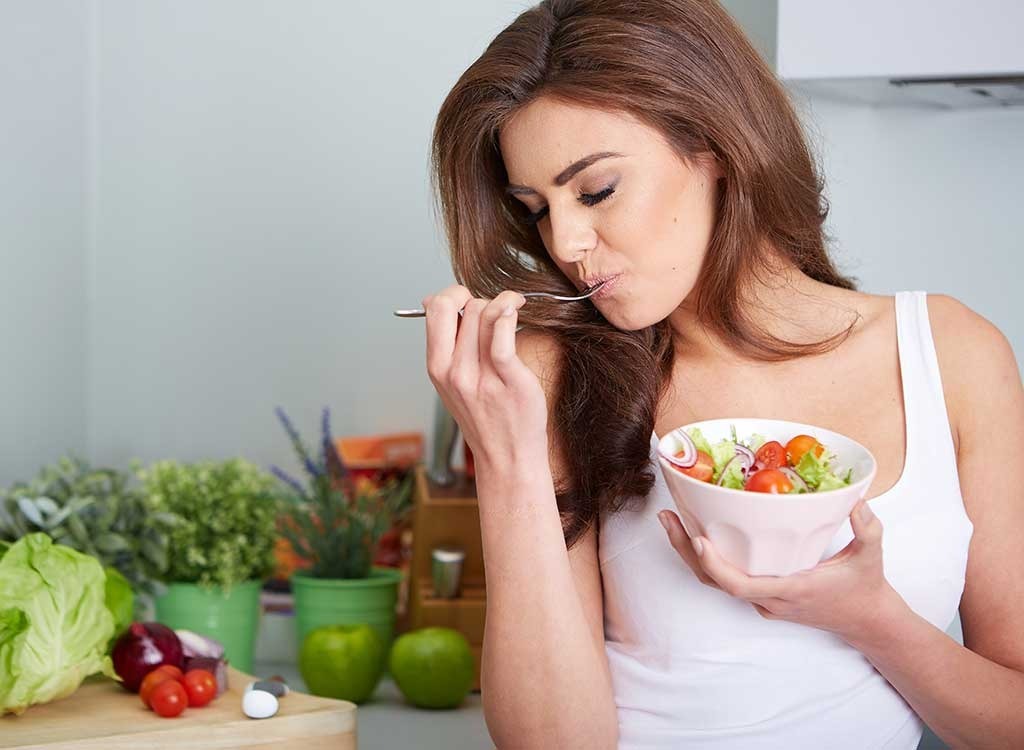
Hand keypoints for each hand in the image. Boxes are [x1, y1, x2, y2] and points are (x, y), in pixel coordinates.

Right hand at [422, 285, 546, 470]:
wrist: (508, 458)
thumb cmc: (486, 416)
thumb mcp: (452, 381)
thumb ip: (446, 343)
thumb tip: (432, 299)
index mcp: (437, 367)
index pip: (436, 308)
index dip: (455, 294)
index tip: (470, 300)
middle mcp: (454, 372)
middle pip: (467, 307)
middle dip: (484, 301)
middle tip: (499, 313)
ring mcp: (481, 377)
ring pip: (488, 313)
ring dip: (504, 303)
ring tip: (514, 310)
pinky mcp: (510, 379)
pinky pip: (503, 331)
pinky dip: (510, 311)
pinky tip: (518, 311)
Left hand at [658, 500, 904, 643]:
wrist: (866, 621)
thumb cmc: (865, 587)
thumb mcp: (872, 556)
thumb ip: (868, 528)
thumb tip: (858, 499)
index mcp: (791, 589)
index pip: (742, 585)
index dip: (716, 565)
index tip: (698, 539)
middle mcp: (770, 599)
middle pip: (716, 582)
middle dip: (686, 551)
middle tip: (668, 517)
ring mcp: (764, 602)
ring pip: (717, 583)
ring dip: (691, 554)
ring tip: (672, 520)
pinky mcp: (763, 598)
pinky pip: (728, 580)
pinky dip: (709, 559)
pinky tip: (698, 532)